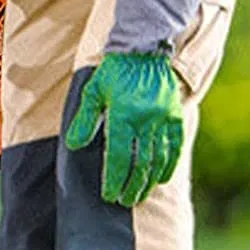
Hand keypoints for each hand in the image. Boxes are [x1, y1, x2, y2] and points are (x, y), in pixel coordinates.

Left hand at [64, 51, 184, 207]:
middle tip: (124, 201)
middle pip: (140, 163)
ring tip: (139, 195)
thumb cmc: (114, 71)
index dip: (114, 180)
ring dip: (149, 181)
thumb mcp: (93, 91)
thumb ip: (84, 120)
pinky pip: (175, 146)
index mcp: (123, 115)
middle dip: (131, 186)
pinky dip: (169, 165)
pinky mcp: (176, 115)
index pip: (118, 157)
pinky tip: (161, 178)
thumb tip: (73, 146)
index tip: (109, 195)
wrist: (144, 49)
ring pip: (158, 158)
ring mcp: (164, 119)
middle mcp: (146, 120)